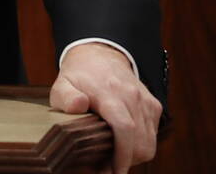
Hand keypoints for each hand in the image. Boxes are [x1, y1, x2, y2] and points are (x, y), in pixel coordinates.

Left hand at [50, 43, 161, 173]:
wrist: (99, 54)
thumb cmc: (78, 75)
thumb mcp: (62, 84)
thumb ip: (66, 97)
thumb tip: (78, 105)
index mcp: (108, 91)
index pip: (124, 127)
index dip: (121, 155)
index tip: (113, 172)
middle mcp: (131, 95)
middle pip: (140, 141)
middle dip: (126, 161)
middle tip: (107, 168)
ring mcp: (144, 100)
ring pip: (149, 142)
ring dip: (134, 156)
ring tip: (115, 157)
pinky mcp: (153, 105)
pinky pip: (153, 135)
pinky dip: (142, 146)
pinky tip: (124, 144)